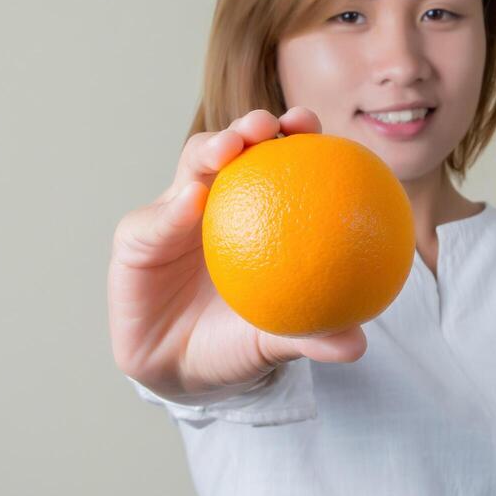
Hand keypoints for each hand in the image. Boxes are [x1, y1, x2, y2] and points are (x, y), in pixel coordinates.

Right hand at [106, 106, 366, 399]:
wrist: (181, 370)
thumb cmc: (235, 342)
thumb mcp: (275, 341)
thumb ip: (313, 336)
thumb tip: (358, 345)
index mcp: (258, 211)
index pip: (281, 163)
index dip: (298, 137)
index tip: (316, 128)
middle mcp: (216, 200)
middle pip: (233, 147)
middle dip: (250, 125)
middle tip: (269, 124)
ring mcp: (173, 213)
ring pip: (190, 167)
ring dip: (209, 148)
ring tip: (230, 147)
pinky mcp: (137, 238)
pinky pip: (154, 221)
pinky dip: (173, 209)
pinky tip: (192, 201)